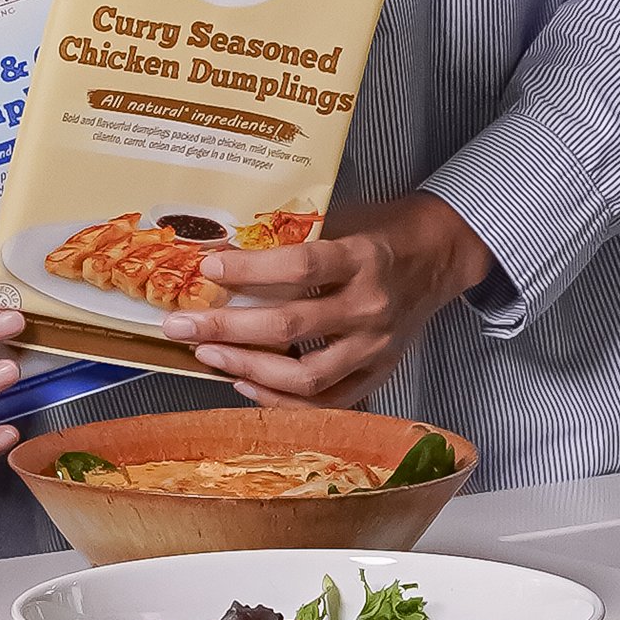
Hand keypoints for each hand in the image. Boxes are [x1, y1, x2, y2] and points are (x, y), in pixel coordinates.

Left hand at [157, 191, 488, 401]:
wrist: (438, 256)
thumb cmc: (379, 231)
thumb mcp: (343, 218)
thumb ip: (296, 238)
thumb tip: (224, 250)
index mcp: (363, 257)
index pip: (301, 266)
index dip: (251, 271)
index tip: (209, 268)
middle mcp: (372, 306)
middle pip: (292, 326)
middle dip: (228, 327)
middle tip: (182, 324)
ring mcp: (377, 347)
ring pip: (306, 375)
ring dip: (248, 368)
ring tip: (207, 354)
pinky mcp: (378, 374)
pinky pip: (326, 401)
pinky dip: (281, 399)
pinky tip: (244, 383)